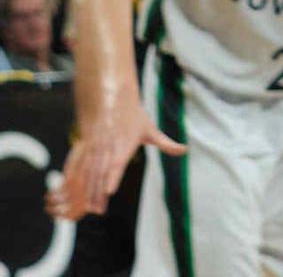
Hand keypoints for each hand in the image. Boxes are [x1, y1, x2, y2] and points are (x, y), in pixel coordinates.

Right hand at [49, 102, 184, 220]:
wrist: (111, 99)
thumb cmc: (132, 117)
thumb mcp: (150, 129)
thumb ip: (166, 143)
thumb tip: (184, 150)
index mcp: (124, 143)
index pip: (117, 162)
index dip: (113, 177)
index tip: (110, 191)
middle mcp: (107, 146)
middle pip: (100, 172)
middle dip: (96, 192)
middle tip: (96, 211)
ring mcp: (93, 147)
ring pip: (86, 171)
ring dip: (83, 190)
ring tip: (84, 208)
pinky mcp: (82, 148)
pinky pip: (75, 166)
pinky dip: (71, 181)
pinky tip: (68, 194)